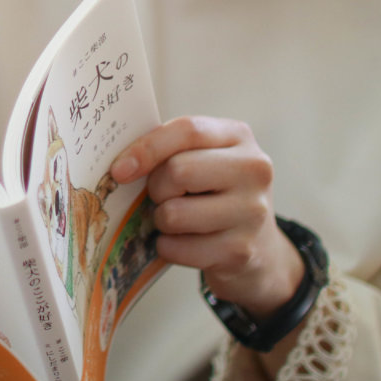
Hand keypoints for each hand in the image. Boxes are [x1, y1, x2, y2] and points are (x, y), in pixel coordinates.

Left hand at [109, 116, 303, 318]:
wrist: (260, 248)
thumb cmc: (216, 194)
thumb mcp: (204, 159)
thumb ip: (172, 150)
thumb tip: (121, 166)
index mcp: (239, 136)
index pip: (188, 130)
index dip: (147, 148)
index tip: (120, 170)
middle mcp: (254, 170)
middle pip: (178, 171)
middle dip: (157, 188)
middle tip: (162, 196)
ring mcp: (252, 212)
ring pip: (174, 213)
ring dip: (161, 220)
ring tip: (177, 220)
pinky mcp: (241, 250)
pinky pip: (178, 248)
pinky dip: (168, 247)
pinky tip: (184, 243)